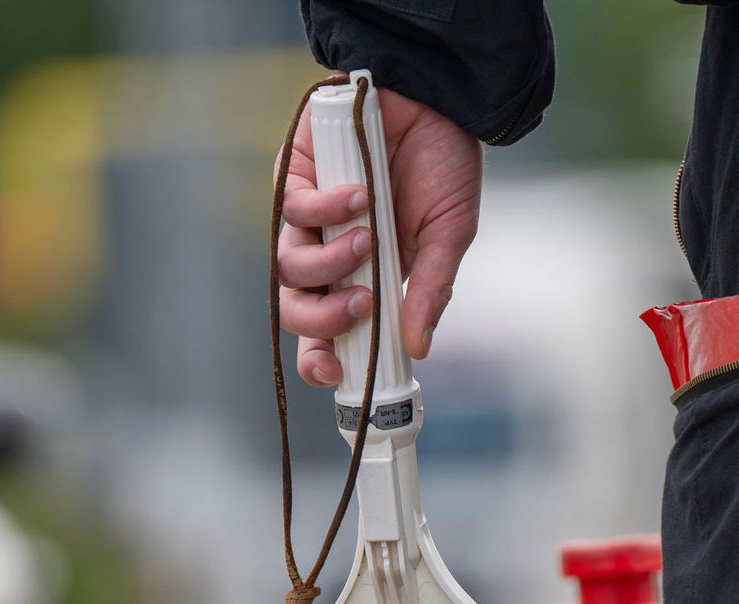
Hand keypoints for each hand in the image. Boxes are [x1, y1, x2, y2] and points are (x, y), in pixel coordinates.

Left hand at [277, 86, 482, 387]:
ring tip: (368, 238)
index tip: (338, 372)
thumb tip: (419, 346)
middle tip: (360, 305)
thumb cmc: (443, 163)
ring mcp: (309, 218)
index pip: (330, 333)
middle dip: (322, 321)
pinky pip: (293, 211)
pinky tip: (360, 194)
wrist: (438, 96)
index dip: (324, 358)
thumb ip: (431, 290)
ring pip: (288, 268)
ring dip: (329, 264)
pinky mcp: (294, 177)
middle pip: (298, 310)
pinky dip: (328, 208)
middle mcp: (331, 254)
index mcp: (366, 278)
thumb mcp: (449, 235)